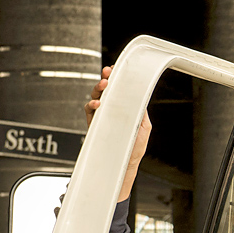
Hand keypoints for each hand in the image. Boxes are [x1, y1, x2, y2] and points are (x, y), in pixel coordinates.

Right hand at [88, 66, 151, 200]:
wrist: (125, 162)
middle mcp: (112, 108)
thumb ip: (141, 112)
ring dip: (98, 89)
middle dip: (107, 79)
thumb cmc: (135, 146)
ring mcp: (102, 114)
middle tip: (108, 72)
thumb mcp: (144, 127)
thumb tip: (141, 98)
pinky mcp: (93, 122)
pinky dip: (92, 105)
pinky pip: (89, 110)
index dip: (119, 79)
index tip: (119, 70)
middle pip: (107, 89)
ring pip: (96, 96)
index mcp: (125, 107)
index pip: (121, 89)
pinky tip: (98, 104)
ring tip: (104, 85)